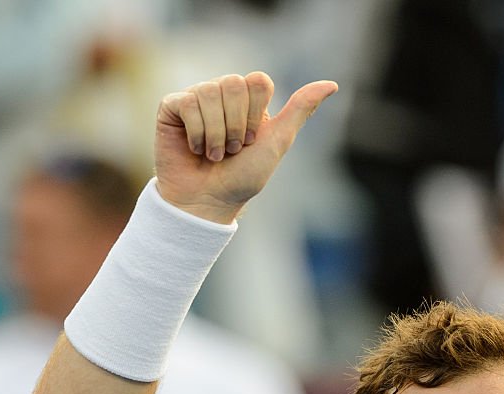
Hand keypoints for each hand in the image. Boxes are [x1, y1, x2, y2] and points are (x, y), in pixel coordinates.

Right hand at [155, 72, 337, 222]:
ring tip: (213, 155)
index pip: (258, 81)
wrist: (207, 202)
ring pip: (210, 92)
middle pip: (233, 83)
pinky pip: (187, 103)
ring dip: (217, 134)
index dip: (256, 113)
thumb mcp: (276, 144)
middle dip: (236, 126)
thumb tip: (332, 84)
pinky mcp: (172, 107)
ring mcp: (196, 98)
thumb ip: (300, 110)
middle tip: (231, 151)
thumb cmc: (242, 179)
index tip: (252, 141)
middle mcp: (222, 94)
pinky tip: (195, 149)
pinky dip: (196, 133)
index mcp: (247, 100)